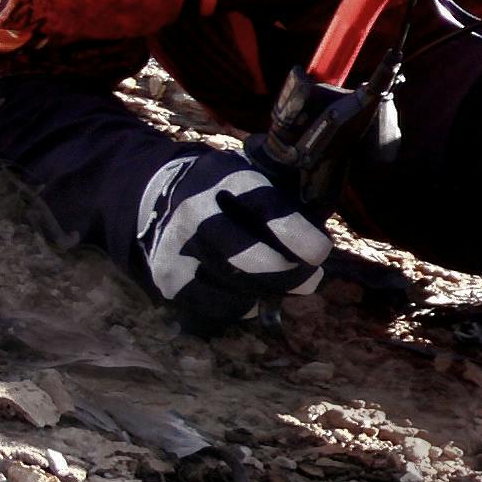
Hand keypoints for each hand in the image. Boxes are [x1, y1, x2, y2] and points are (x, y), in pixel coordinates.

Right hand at [135, 151, 331, 327]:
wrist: (161, 196)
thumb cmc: (229, 192)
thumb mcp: (256, 175)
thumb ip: (287, 203)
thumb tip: (319, 250)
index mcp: (228, 178)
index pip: (267, 210)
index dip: (298, 236)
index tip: (320, 252)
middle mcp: (197, 213)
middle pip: (250, 258)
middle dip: (289, 274)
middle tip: (312, 278)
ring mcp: (178, 249)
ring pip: (240, 288)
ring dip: (273, 291)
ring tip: (288, 282)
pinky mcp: (169, 280)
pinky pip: (222, 306)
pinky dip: (247, 304)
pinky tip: (255, 291)